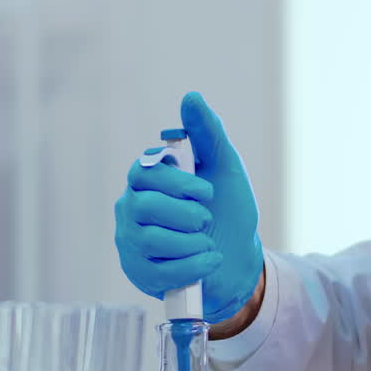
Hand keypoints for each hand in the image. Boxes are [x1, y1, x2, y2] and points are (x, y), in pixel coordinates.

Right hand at [114, 91, 263, 321]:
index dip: (178, 182)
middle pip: (145, 206)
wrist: (238, 262)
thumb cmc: (228, 212)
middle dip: (187, 215)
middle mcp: (131, 208)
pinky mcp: (140, 273)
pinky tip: (209, 261)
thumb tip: (191, 97)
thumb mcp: (225, 169)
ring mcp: (132, 242)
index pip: (144, 171)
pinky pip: (159, 272)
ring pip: (152, 240)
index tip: (207, 192)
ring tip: (208, 242)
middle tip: (207, 219)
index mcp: (147, 180)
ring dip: (192, 242)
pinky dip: (193, 267)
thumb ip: (208, 134)